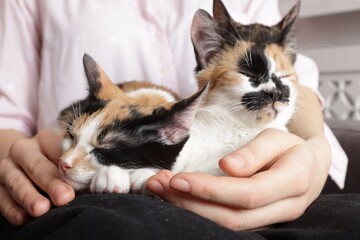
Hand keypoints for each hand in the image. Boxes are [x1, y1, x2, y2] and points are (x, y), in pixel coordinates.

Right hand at [0, 129, 74, 224]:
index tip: (82, 178)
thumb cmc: (51, 158)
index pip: (57, 151)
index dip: (69, 165)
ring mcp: (6, 167)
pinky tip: (22, 217)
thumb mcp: (62, 153)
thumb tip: (95, 183)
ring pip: (16, 182)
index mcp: (44, 139)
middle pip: (37, 166)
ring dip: (29, 196)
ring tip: (42, 209)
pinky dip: (11, 209)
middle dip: (51, 183)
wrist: (20, 157)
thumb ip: (77, 165)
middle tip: (65, 197)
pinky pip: (1, 199)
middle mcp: (22, 150)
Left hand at [147, 128, 330, 229]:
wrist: (309, 168)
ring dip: (189, 210)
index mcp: (293, 183)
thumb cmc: (290, 148)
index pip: (247, 194)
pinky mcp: (257, 222)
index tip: (177, 179)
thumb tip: (226, 167)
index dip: (210, 190)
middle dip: (190, 204)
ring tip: (159, 189)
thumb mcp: (277, 138)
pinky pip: (226, 222)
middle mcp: (283, 208)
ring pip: (227, 225)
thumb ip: (255, 152)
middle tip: (157, 184)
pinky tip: (177, 198)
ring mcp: (271, 220)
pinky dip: (198, 211)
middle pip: (232, 218)